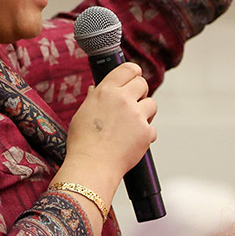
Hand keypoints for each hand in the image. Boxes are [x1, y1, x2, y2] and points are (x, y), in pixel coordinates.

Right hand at [65, 62, 157, 187]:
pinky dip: (145, 135)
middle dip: (140, 93)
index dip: (134, 72)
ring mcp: (136, 115)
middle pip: (143, 84)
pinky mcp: (146, 132)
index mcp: (105, 91)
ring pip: (152, 104)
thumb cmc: (83, 144)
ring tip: (132, 125)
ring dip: (145, 113)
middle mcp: (122, 99)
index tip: (135, 77)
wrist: (91, 166)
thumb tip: (96, 90)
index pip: (128, 69)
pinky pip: (152, 129)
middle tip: (133, 104)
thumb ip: (93, 99)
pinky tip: (132, 142)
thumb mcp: (82, 115)